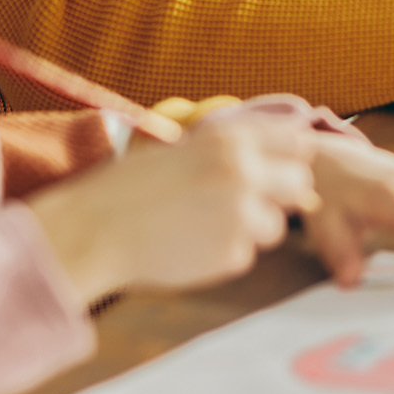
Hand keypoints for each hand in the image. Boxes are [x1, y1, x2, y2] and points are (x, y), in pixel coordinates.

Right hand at [28, 113, 316, 302]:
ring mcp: (240, 216)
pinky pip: (245, 255)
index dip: (285, 157)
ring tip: (202, 224)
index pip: (295, 141)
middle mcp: (243, 172)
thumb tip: (294, 162)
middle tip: (243, 202)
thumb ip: (236, 150)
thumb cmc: (132, 186)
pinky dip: (224, 254)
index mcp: (231, 138)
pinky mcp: (231, 255)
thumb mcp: (185, 147)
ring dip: (250, 228)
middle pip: (300, 183)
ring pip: (275, 226)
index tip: (270, 168)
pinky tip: (188, 245)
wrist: (93, 229)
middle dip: (280, 195)